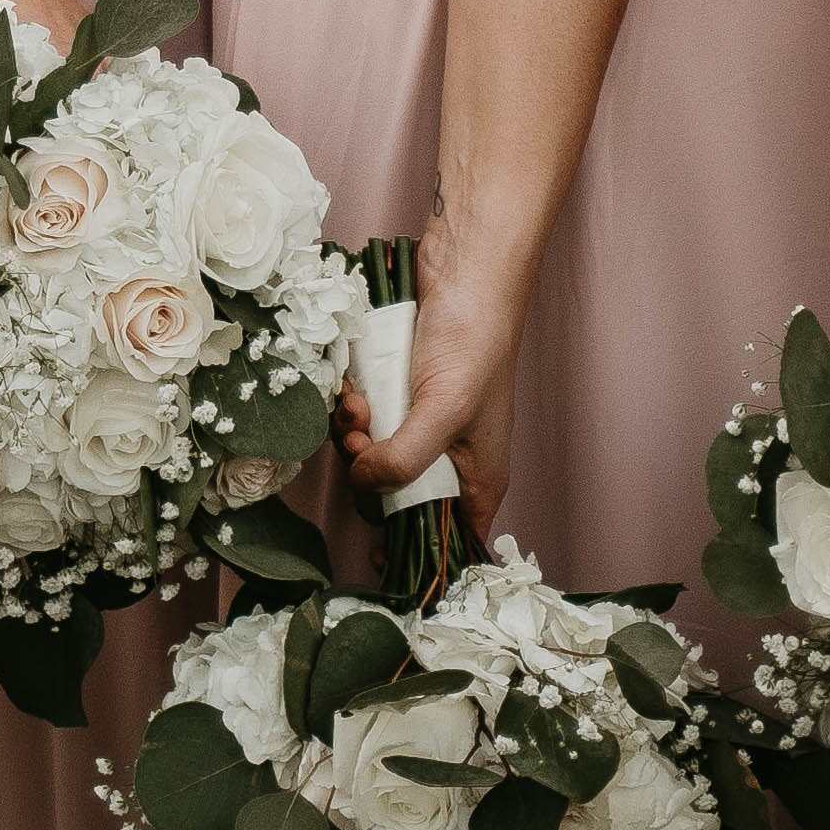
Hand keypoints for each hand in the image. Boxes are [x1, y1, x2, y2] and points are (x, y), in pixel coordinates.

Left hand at [346, 224, 524, 526]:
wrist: (463, 274)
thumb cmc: (473, 342)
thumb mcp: (444, 411)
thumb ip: (405, 459)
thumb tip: (364, 483)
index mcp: (479, 475)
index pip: (453, 538)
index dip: (419, 551)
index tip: (383, 555)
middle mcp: (451, 455)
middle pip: (399, 497)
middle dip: (371, 476)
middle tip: (361, 447)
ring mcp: (420, 423)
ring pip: (374, 455)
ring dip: (354, 437)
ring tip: (355, 408)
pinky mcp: (396, 394)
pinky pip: (365, 419)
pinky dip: (352, 409)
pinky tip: (350, 390)